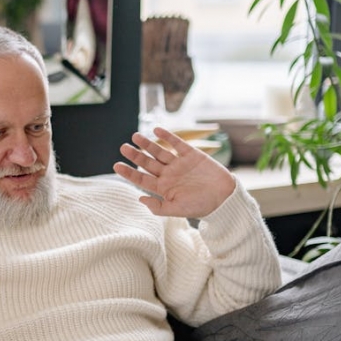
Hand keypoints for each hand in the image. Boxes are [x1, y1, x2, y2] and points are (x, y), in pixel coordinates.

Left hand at [113, 127, 235, 218]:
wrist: (224, 197)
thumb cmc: (201, 206)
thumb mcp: (177, 210)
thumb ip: (158, 206)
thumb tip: (139, 198)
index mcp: (163, 188)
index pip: (141, 178)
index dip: (129, 172)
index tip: (116, 165)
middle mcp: (169, 174)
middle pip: (147, 163)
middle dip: (135, 155)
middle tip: (123, 147)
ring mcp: (179, 164)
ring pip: (159, 152)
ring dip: (147, 144)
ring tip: (135, 136)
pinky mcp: (192, 155)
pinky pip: (177, 143)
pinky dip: (167, 136)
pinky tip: (156, 130)